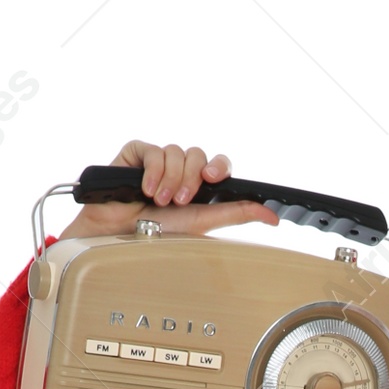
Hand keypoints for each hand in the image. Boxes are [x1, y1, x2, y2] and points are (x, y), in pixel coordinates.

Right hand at [59, 141, 280, 239]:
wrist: (116, 238)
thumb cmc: (155, 235)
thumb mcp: (202, 224)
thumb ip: (236, 214)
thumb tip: (272, 215)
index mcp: (196, 187)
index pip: (216, 165)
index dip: (217, 166)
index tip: (213, 178)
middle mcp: (179, 172)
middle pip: (198, 154)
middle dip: (191, 177)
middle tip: (180, 200)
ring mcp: (157, 162)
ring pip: (177, 151)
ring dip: (170, 179)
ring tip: (159, 201)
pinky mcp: (136, 154)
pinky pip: (153, 149)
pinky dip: (152, 170)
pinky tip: (144, 190)